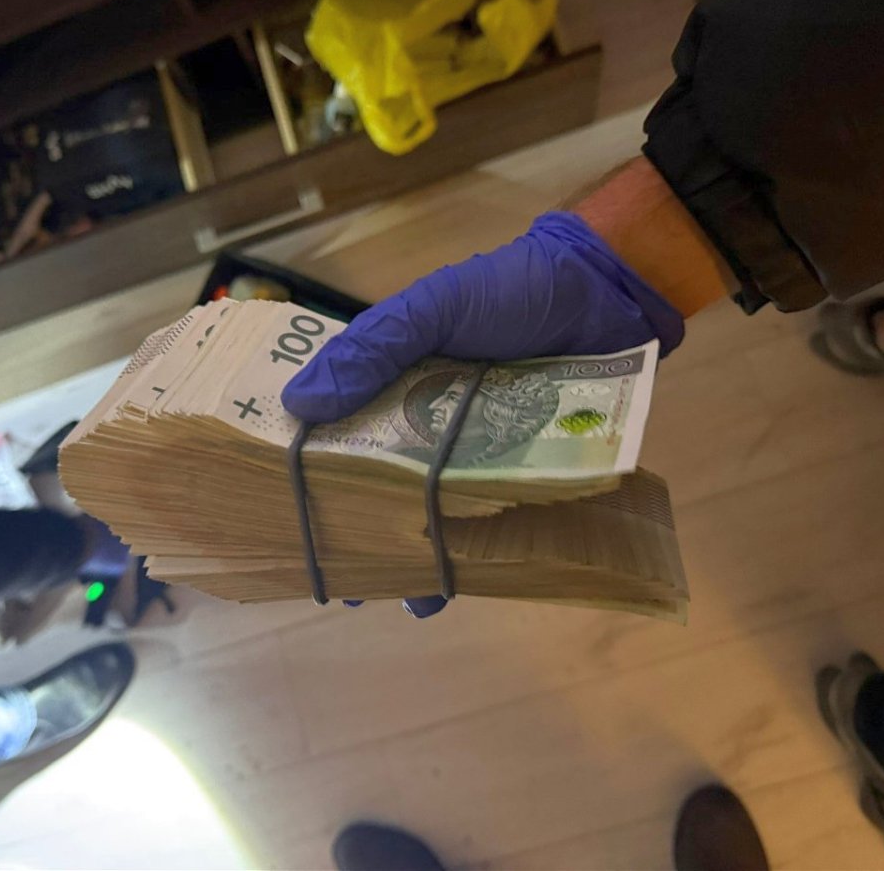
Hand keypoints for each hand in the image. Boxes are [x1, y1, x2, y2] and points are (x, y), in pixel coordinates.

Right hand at [284, 212, 684, 617]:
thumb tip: (297, 403)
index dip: (306, 472)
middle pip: (379, 483)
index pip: (334, 432)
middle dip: (358, 531)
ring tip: (400, 592)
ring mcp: (470, 450)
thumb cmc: (507, 291)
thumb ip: (371, 349)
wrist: (603, 296)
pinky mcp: (515, 468)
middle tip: (338, 577)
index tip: (280, 514)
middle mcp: (422, 422)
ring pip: (430, 510)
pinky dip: (470, 553)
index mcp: (389, 383)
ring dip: (413, 555)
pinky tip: (448, 587)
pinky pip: (486, 518)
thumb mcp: (431, 308)